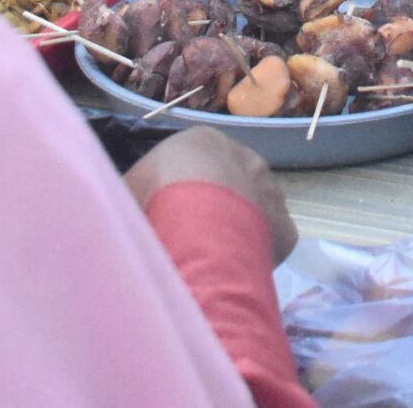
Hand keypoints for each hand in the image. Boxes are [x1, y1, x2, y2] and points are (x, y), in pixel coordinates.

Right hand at [124, 128, 297, 264]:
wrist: (196, 229)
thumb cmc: (153, 200)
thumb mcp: (125, 188)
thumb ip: (133, 191)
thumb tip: (126, 208)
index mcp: (204, 141)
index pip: (196, 162)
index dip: (182, 190)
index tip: (170, 215)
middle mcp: (246, 159)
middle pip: (229, 184)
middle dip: (213, 209)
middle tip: (191, 240)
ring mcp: (271, 193)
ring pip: (254, 212)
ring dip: (237, 230)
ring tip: (211, 259)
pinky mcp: (286, 229)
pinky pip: (270, 243)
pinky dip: (256, 256)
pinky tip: (233, 271)